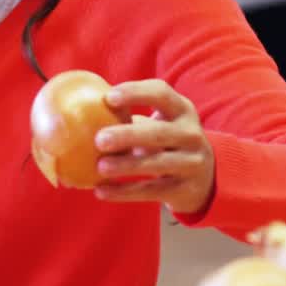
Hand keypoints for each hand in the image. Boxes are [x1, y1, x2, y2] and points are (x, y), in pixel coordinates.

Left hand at [93, 79, 215, 214]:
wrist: (205, 177)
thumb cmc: (168, 141)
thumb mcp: (163, 122)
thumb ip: (133, 115)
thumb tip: (81, 109)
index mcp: (182, 110)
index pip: (162, 93)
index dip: (136, 92)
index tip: (108, 97)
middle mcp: (191, 134)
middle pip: (159, 133)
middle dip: (128, 135)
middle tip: (99, 139)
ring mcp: (191, 163)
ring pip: (156, 164)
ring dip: (126, 166)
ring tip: (100, 166)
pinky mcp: (183, 189)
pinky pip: (150, 191)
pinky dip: (124, 192)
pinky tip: (101, 191)